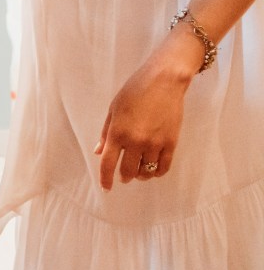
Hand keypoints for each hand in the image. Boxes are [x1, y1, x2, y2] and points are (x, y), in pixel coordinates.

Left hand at [95, 45, 194, 189]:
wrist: (164, 82)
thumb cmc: (134, 91)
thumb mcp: (113, 109)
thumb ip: (106, 133)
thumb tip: (98, 151)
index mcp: (117, 132)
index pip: (107, 163)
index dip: (105, 178)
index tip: (106, 188)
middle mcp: (135, 141)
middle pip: (128, 171)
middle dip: (124, 177)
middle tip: (123, 176)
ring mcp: (154, 143)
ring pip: (146, 171)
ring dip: (140, 175)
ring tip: (138, 172)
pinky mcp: (171, 143)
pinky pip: (163, 167)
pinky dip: (157, 173)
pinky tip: (152, 170)